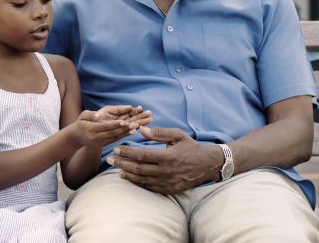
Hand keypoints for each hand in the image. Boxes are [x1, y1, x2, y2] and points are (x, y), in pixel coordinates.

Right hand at [73, 105, 152, 148]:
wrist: (77, 138)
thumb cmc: (80, 124)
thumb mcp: (82, 116)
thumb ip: (90, 115)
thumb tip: (98, 116)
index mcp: (91, 130)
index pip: (105, 127)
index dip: (115, 124)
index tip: (124, 121)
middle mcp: (97, 138)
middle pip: (113, 133)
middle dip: (125, 129)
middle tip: (136, 124)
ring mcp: (101, 143)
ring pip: (116, 137)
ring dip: (128, 132)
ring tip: (138, 127)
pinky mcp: (105, 144)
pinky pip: (116, 139)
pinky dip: (125, 135)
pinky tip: (133, 131)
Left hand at [107, 126, 221, 194]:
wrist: (209, 165)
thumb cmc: (192, 147)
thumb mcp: (178, 135)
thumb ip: (159, 132)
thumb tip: (141, 129)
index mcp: (167, 156)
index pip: (141, 155)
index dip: (127, 152)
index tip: (116, 148)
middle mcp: (166, 171)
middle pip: (138, 168)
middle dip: (122, 163)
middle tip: (109, 159)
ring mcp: (168, 182)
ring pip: (142, 180)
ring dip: (127, 174)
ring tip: (116, 169)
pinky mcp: (170, 189)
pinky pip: (150, 187)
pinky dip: (138, 183)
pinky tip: (129, 178)